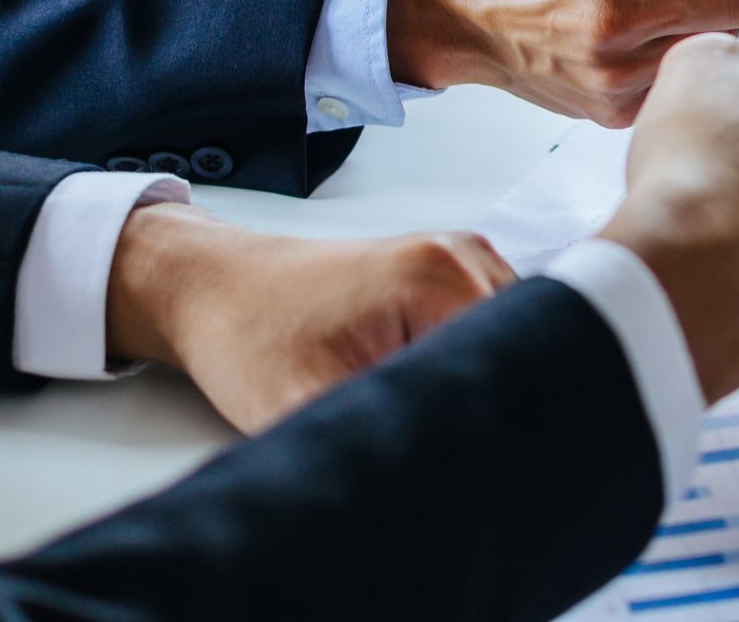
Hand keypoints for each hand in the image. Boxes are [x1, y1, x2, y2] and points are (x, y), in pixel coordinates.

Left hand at [106, 205, 514, 431]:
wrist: (212, 288)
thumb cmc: (246, 331)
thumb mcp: (304, 406)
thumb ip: (381, 445)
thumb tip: (438, 482)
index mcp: (440, 275)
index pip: (522, 362)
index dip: (499, 421)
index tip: (464, 448)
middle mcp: (462, 256)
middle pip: (526, 350)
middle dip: (491, 404)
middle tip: (434, 434)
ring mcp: (459, 260)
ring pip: (512, 344)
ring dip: (478, 386)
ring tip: (419, 408)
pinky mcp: (446, 275)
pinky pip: (489, 329)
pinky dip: (468, 368)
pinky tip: (425, 390)